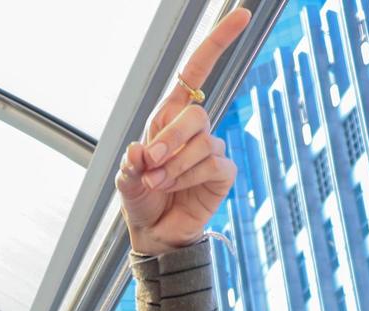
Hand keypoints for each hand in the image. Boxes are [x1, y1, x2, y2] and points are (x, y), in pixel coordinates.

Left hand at [117, 8, 250, 254]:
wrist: (155, 231)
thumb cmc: (141, 199)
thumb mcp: (127, 181)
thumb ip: (131, 165)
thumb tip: (140, 151)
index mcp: (169, 117)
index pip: (197, 71)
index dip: (218, 42)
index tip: (241, 15)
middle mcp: (194, 128)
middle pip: (194, 115)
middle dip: (169, 141)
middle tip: (148, 165)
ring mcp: (212, 148)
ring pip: (201, 145)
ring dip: (173, 168)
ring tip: (156, 185)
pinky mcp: (223, 172)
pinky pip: (212, 165)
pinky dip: (188, 178)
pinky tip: (177, 189)